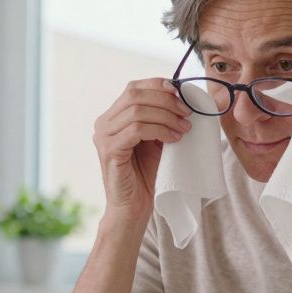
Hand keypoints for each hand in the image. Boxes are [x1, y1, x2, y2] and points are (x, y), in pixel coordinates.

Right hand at [93, 78, 193, 221]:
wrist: (132, 207)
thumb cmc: (144, 174)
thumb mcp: (155, 140)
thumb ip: (160, 119)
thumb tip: (183, 99)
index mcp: (112, 116)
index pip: (133, 88)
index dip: (158, 85)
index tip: (182, 93)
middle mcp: (103, 123)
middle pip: (135, 95)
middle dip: (166, 100)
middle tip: (187, 112)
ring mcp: (104, 137)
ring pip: (137, 111)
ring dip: (167, 116)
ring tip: (184, 128)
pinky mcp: (110, 151)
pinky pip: (137, 130)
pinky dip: (160, 130)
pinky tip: (174, 139)